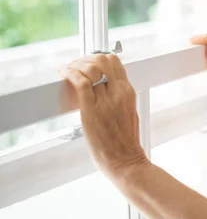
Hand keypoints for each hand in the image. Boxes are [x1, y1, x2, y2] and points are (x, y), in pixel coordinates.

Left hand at [60, 54, 147, 177]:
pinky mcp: (91, 109)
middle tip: (77, 66)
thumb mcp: (129, 112)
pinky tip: (64, 74)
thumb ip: (120, 97)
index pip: (114, 62)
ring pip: (90, 68)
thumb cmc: (125, 142)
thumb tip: (107, 87)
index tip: (89, 64)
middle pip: (102, 60)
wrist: (125, 160)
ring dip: (75, 65)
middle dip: (87, 59)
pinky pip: (80, 82)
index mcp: (128, 92)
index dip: (99, 58)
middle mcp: (118, 92)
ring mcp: (105, 100)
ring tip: (68, 70)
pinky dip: (70, 74)